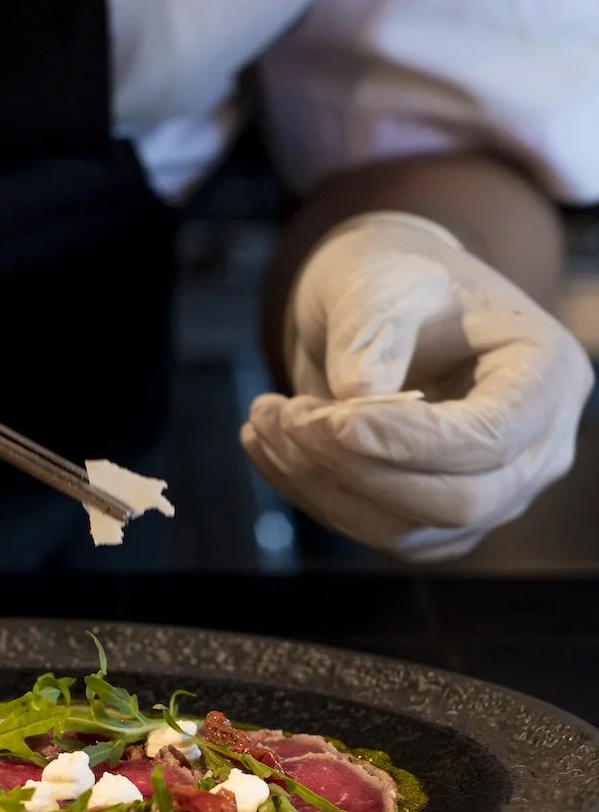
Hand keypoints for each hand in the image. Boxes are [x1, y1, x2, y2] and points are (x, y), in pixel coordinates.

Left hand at [242, 212, 594, 560]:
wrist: (384, 307)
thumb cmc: (400, 281)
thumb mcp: (385, 280)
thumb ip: (375, 331)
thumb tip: (357, 397)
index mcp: (547, 378)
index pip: (490, 439)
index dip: (409, 441)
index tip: (332, 418)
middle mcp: (534, 451)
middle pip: (458, 501)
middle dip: (358, 469)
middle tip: (282, 416)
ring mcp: (489, 496)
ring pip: (407, 530)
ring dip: (320, 483)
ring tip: (264, 420)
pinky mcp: (435, 522)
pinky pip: (374, 531)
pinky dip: (311, 494)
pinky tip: (269, 445)